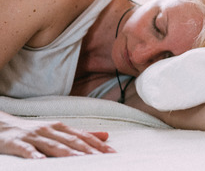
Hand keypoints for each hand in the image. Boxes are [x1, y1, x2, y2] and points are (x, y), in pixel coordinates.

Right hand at [0, 113, 115, 158]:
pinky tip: (41, 161)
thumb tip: (105, 136)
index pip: (83, 136)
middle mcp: (49, 130)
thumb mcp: (58, 131)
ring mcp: (33, 136)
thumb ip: (80, 135)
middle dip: (87, 149)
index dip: (97, 144)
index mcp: (60, 127)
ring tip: (80, 159)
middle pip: (71, 141)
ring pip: (52, 145)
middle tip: (102, 158)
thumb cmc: (33, 131)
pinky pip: (26, 149)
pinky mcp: (16, 143)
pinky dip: (34, 154)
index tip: (112, 152)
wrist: (2, 126)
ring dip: (67, 152)